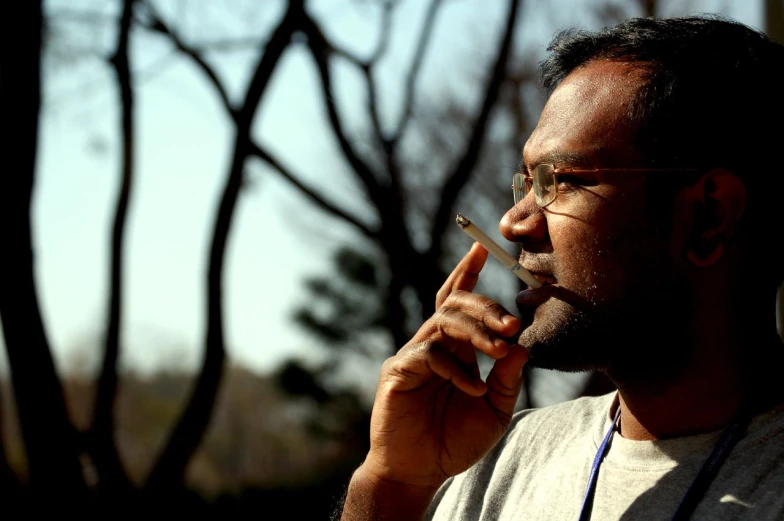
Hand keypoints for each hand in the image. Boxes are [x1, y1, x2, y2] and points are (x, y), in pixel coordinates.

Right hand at [361, 242, 527, 490]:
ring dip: (477, 331)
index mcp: (454, 348)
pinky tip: (473, 387)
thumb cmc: (454, 440)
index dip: (467, 273)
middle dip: (486, 306)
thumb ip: (507, 379)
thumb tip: (520, 346)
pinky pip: (429, 353)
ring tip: (499, 350)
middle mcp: (432, 344)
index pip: (459, 301)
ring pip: (443, 320)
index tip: (483, 249)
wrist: (420, 471)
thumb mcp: (493, 411)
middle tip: (512, 323)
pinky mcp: (398, 371)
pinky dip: (457, 367)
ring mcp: (413, 355)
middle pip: (454, 303)